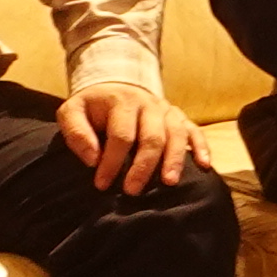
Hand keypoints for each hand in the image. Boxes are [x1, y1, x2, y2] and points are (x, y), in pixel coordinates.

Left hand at [59, 77, 199, 195]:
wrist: (115, 85)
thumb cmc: (92, 107)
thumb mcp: (72, 111)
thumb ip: (76, 133)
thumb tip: (91, 159)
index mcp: (122, 102)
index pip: (121, 135)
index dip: (112, 162)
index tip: (101, 184)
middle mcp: (149, 104)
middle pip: (152, 137)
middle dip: (143, 166)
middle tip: (132, 191)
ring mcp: (167, 110)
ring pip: (177, 135)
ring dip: (174, 160)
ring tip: (169, 183)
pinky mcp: (179, 117)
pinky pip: (194, 131)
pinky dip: (202, 147)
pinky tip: (204, 165)